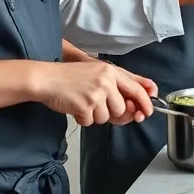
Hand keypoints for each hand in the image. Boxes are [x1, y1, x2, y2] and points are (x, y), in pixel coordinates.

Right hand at [34, 60, 155, 127]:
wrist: (46, 79)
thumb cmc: (69, 77)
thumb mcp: (97, 73)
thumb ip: (118, 85)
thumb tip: (136, 103)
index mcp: (111, 72)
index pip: (136, 89)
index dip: (145, 103)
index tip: (147, 112)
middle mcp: (106, 81)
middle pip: (122, 109)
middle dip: (112, 112)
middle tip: (97, 106)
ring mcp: (96, 94)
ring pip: (107, 118)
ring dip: (95, 115)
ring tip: (83, 102)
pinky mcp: (85, 106)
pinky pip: (91, 122)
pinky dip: (83, 118)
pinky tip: (75, 106)